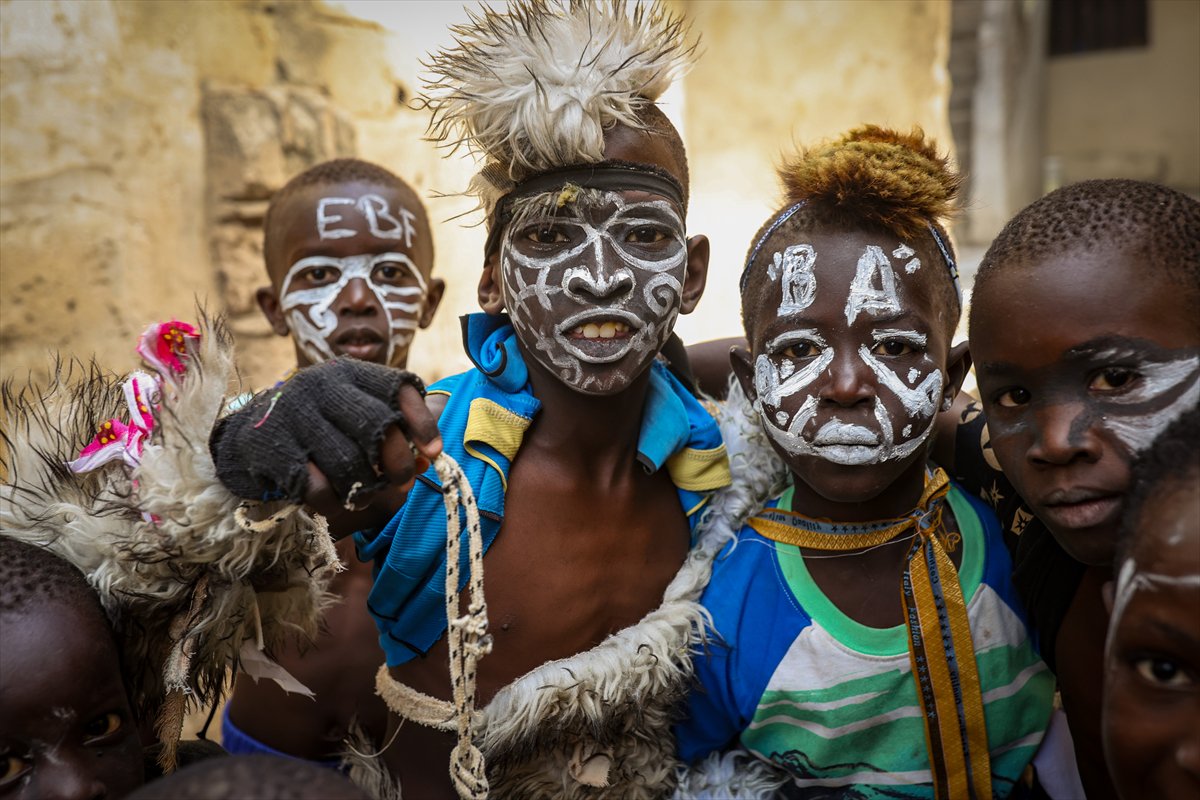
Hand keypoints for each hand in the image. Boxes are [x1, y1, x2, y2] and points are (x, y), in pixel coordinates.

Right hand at [210, 358, 441, 523]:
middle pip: (377, 427)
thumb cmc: (318, 427)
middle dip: (397, 463)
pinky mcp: (272, 446)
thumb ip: (392, 433)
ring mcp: (293, 414)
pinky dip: (333, 502)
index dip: (422, 423)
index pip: (397, 388)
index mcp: (348, 372)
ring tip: (366, 496)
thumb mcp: (353, 416)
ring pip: (348, 462)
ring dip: (365, 489)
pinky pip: (317, 486)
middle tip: (401, 483)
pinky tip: (335, 501)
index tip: (433, 452)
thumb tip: (427, 461)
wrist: (248, 435)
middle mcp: (321, 385)